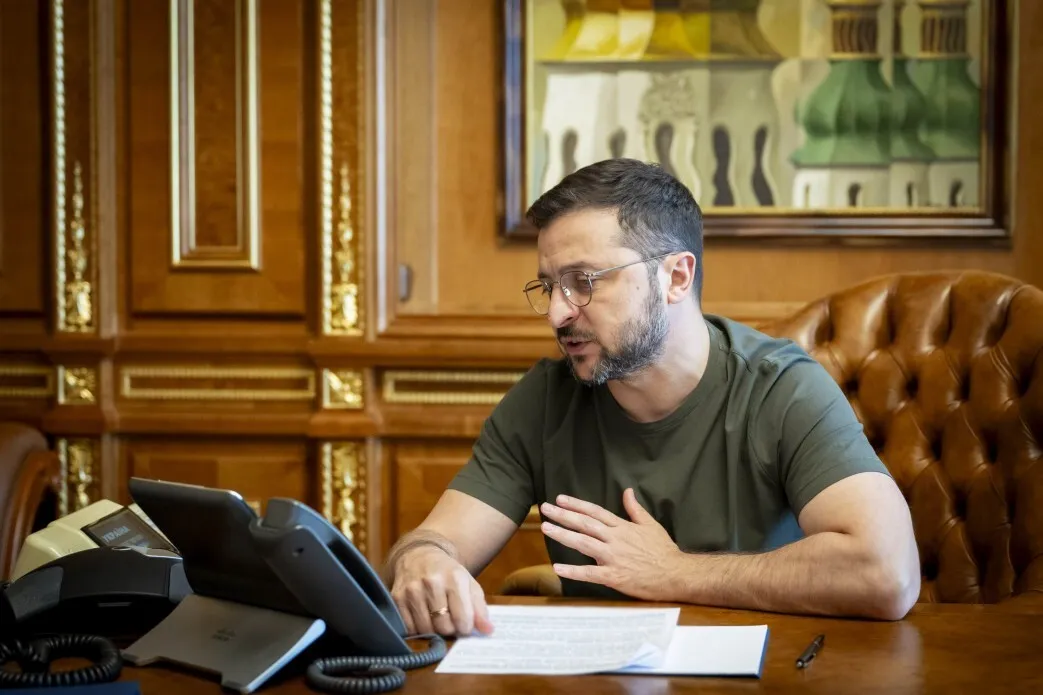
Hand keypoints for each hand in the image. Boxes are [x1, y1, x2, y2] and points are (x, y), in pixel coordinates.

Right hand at [390, 545, 494, 636]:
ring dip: (433, 630)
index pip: (463, 619)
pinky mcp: (397, 598)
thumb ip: (480, 609)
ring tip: (436, 618)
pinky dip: (417, 629)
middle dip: (450, 629)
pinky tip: (422, 617)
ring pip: (426, 630)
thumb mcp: (469, 585)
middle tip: (449, 620)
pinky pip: (409, 628)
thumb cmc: (448, 574)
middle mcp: (432, 583)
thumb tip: (488, 631)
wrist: (419, 556)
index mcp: (454, 578)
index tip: (464, 624)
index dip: (466, 628)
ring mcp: (412, 590)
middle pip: (444, 627)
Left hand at [540, 488, 681, 600]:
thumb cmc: (663, 550)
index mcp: (622, 527)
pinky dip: (573, 571)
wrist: (676, 574)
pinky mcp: (614, 576)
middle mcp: (615, 539)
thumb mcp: (650, 524)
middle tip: (545, 508)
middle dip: (563, 515)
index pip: (595, 512)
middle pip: (585, 524)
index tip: (560, 498)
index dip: (577, 505)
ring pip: (583, 544)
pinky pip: (590, 573)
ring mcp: (613, 557)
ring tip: (546, 528)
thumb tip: (627, 491)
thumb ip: (635, 509)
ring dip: (563, 535)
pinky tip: (558, 567)